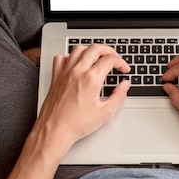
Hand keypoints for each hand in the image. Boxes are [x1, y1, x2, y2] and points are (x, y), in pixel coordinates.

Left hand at [35, 44, 129, 159]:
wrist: (54, 130)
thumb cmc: (76, 124)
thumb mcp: (105, 113)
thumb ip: (119, 96)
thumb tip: (124, 86)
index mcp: (91, 78)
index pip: (110, 60)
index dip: (121, 63)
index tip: (124, 69)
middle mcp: (77, 71)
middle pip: (96, 48)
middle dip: (109, 51)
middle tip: (114, 59)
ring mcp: (65, 72)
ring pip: (79, 49)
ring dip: (91, 50)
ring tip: (98, 57)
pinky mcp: (56, 77)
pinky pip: (62, 58)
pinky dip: (70, 57)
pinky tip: (76, 64)